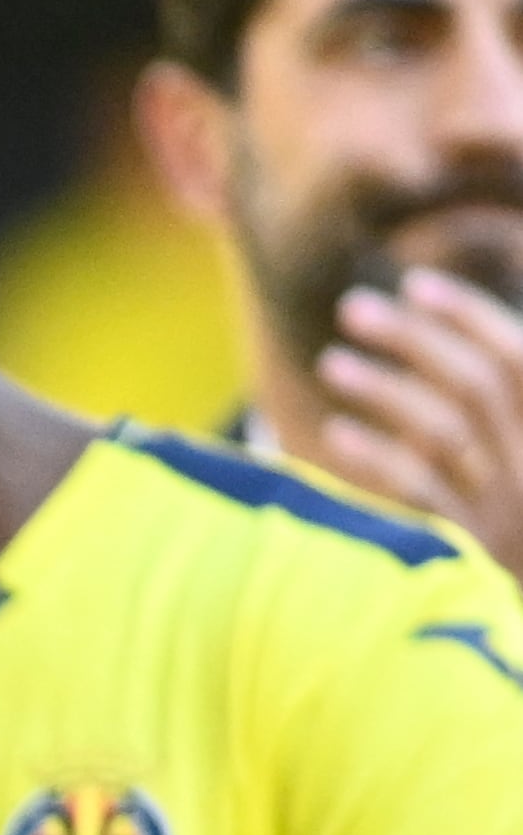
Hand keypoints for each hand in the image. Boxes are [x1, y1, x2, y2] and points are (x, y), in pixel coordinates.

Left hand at [314, 269, 522, 573]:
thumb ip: (509, 397)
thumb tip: (476, 336)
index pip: (520, 355)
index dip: (469, 315)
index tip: (417, 285)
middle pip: (474, 384)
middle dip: (414, 338)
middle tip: (354, 308)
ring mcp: (510, 507)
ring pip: (441, 432)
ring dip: (382, 391)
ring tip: (330, 362)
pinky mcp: (474, 550)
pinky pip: (418, 495)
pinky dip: (376, 458)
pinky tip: (335, 432)